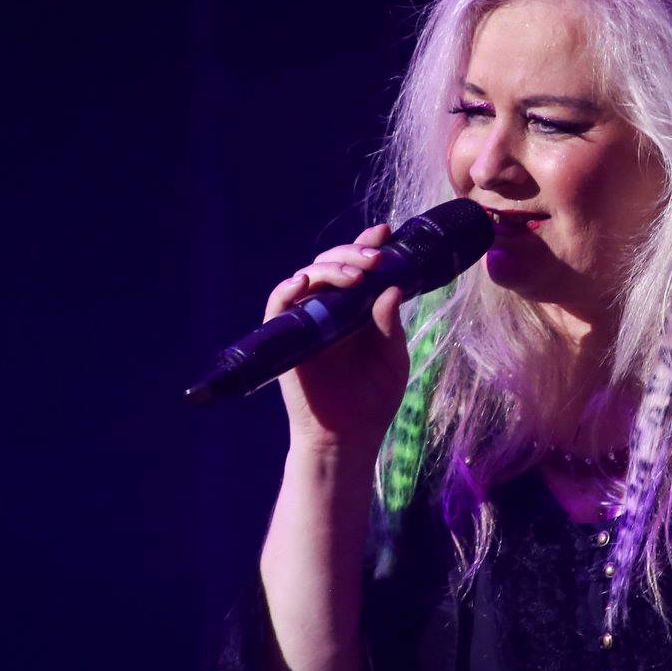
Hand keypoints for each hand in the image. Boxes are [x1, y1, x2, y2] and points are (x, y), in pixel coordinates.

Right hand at [265, 222, 410, 453]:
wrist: (347, 438)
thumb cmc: (372, 401)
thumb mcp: (392, 359)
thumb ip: (391, 325)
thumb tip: (391, 288)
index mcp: (357, 310)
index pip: (357, 268)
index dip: (367, 245)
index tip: (384, 232)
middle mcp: (330, 311)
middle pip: (332, 265)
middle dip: (353, 253)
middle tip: (375, 258)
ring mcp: (306, 323)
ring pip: (307, 278)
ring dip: (329, 268)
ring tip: (353, 274)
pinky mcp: (286, 339)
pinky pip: (278, 306)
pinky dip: (288, 290)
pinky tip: (304, 282)